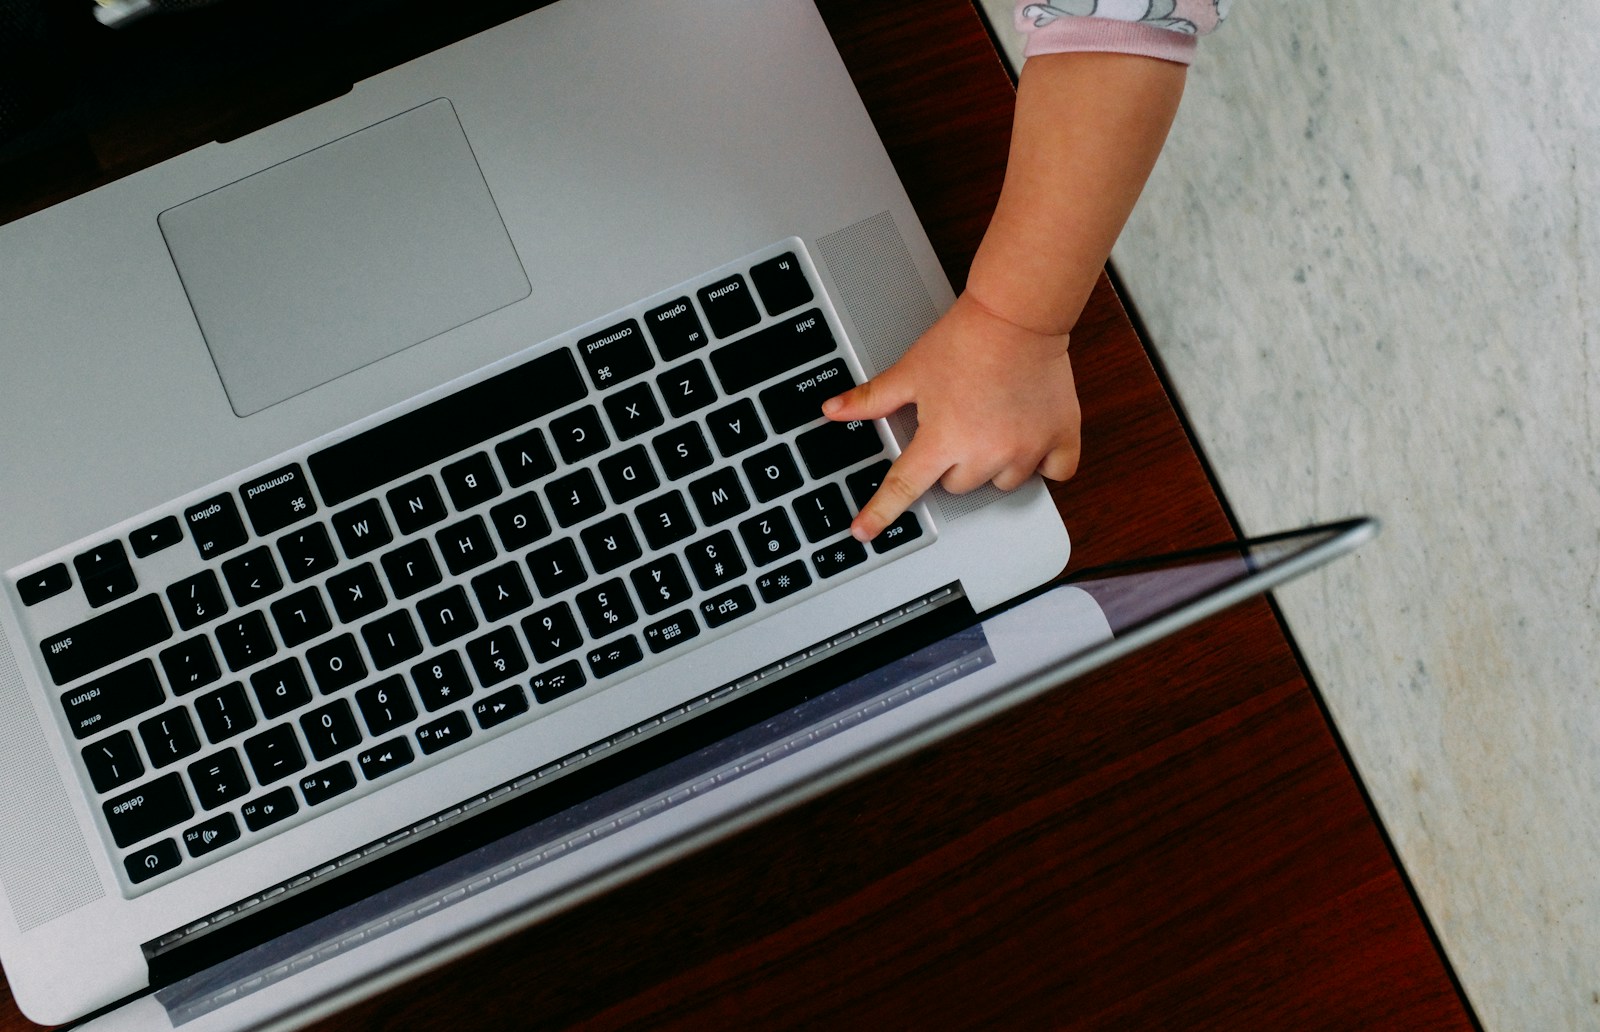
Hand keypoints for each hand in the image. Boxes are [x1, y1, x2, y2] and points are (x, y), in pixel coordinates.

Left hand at [821, 292, 1079, 540]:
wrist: (1017, 315)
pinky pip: (1054, 472)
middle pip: (959, 485)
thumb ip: (871, 399)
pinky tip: (1031, 436)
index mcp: (943, 440)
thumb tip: (832, 409)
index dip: (879, 512)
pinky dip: (1044, 461)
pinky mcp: (1061, 438)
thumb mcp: (910, 371)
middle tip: (960, 423)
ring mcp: (1027, 450)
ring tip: (994, 422)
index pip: (903, 487)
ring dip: (996, 463)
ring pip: (1003, 483)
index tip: (864, 532)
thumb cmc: (965, 340)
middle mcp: (985, 453)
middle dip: (954, 462)